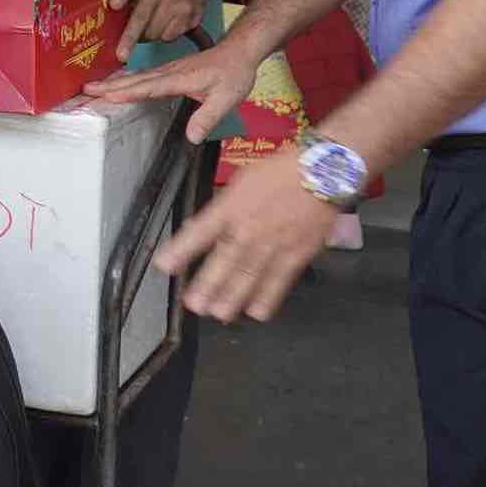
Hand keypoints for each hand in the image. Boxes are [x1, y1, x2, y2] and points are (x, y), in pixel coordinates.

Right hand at [83, 38, 259, 143]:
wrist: (240, 51)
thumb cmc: (234, 73)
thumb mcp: (226, 99)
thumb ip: (207, 117)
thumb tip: (191, 137)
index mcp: (180, 78)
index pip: (149, 86)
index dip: (127, 92)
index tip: (106, 95)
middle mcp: (170, 72)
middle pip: (135, 80)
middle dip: (110, 85)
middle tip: (86, 89)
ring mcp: (169, 70)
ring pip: (137, 77)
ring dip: (115, 82)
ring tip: (94, 87)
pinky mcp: (171, 70)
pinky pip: (144, 76)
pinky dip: (128, 80)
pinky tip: (120, 84)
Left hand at [110, 0, 206, 61]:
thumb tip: (106, 18)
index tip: (113, 5)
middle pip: (142, 16)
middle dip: (129, 38)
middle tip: (121, 54)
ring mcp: (177, 1)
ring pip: (153, 32)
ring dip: (145, 36)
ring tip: (148, 25)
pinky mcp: (189, 15)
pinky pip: (168, 37)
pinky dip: (161, 36)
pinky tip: (164, 25)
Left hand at [153, 151, 339, 321]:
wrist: (321, 172)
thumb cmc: (281, 172)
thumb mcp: (242, 181)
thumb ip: (224, 206)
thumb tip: (206, 227)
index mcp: (232, 207)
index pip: (200, 231)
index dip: (180, 250)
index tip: (164, 266)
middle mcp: (249, 229)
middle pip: (223, 262)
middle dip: (206, 286)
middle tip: (193, 304)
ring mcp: (273, 245)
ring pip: (248, 277)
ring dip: (231, 298)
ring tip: (218, 313)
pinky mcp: (295, 255)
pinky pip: (278, 282)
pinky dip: (267, 299)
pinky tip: (256, 312)